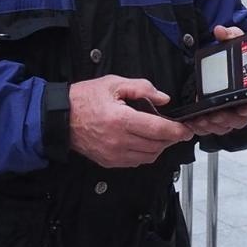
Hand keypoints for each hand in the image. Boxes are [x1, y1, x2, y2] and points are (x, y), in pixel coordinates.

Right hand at [68, 75, 194, 168]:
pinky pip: (136, 162)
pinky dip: (145, 154)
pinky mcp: (109, 161)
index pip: (158, 129)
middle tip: (173, 129)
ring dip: (158, 147)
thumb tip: (163, 98)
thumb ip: (141, 88)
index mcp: (121, 120)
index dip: (177, 131)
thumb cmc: (83, 99)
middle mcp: (118, 141)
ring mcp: (114, 154)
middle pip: (157, 145)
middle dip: (170, 138)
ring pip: (149, 156)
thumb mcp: (113, 83)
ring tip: (158, 135)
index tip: (186, 129)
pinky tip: (142, 142)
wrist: (60, 118)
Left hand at [188, 25, 246, 136]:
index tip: (243, 107)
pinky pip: (214, 128)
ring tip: (201, 119)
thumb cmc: (238, 56)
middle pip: (240, 119)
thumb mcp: (236, 41)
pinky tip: (194, 122)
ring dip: (213, 124)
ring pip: (226, 126)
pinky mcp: (220, 119)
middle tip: (215, 114)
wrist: (229, 62)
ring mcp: (233, 114)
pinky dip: (204, 127)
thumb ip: (230, 35)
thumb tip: (220, 31)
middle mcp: (246, 105)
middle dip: (227, 118)